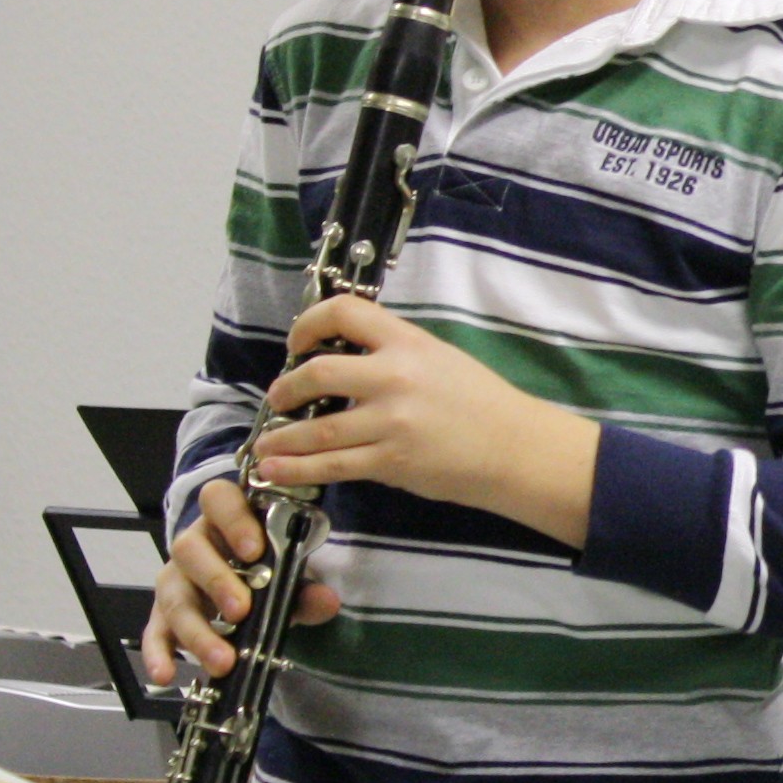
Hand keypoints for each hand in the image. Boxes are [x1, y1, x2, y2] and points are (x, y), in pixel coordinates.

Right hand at [140, 478, 340, 685]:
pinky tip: (166, 674)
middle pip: (189, 549)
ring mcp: (174, 579)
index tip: (255, 550)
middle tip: (242, 610)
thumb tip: (327, 601)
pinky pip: (154, 631)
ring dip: (197, 630)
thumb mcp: (290, 577)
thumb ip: (307, 589)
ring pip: (173, 596)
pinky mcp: (162, 614)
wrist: (247, 587)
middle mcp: (194, 545)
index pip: (219, 500)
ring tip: (223, 659)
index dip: (233, 520)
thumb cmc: (267, 571)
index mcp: (226, 520)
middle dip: (216, 580)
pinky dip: (158, 654)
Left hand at [248, 297, 597, 544]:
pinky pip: (331, 465)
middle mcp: (395, 376)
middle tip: (280, 399)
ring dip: (282, 438)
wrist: (515, 448)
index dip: (307, 325)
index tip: (298, 344)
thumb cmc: (480, 402)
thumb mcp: (439, 358)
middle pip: (316, 373)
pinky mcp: (391, 461)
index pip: (343, 313)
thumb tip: (342, 359)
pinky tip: (277, 469)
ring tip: (266, 445)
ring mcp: (391, 421)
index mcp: (408, 342)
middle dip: (285, 389)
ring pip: (316, 428)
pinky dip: (296, 469)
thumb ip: (393, 353)